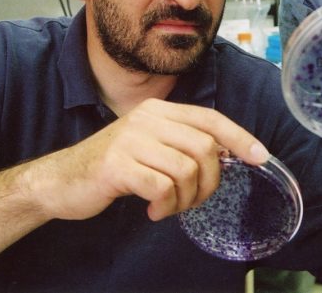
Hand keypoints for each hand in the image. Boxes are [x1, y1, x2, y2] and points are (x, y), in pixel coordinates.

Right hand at [21, 98, 268, 221]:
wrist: (60, 181)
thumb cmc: (112, 167)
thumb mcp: (149, 145)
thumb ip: (182, 143)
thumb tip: (227, 154)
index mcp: (159, 111)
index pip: (211, 118)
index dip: (240, 137)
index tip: (260, 156)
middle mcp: (147, 119)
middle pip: (205, 148)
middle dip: (209, 182)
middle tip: (193, 200)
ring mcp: (131, 140)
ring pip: (187, 170)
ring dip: (185, 199)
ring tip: (168, 206)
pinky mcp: (118, 165)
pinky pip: (162, 187)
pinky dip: (165, 205)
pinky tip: (153, 210)